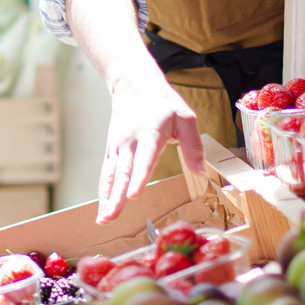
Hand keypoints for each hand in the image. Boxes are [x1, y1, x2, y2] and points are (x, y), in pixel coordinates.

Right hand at [98, 66, 203, 223]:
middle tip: (111, 216)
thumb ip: (193, 145)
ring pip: (111, 175)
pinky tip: (103, 207)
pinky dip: (103, 190)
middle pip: (122, 171)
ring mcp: (118, 146)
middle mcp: (130, 140)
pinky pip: (107, 173)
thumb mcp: (185, 117)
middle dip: (116, 195)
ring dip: (106, 198)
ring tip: (103, 219)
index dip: (138, 176)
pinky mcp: (112, 150)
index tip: (133, 195)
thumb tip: (201, 173)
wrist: (133, 85)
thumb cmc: (163, 104)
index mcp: (150, 131)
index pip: (144, 157)